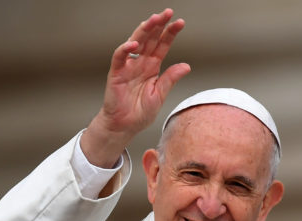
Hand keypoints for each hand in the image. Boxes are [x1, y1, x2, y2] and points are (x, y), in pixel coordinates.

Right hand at [81, 8, 189, 167]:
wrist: (124, 127)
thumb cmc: (139, 113)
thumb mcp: (160, 95)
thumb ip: (170, 79)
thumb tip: (186, 66)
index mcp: (152, 67)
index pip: (162, 45)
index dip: (170, 33)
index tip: (180, 22)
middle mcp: (140, 63)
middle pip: (150, 39)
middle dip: (158, 25)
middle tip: (167, 13)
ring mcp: (128, 67)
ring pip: (135, 42)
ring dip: (144, 30)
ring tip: (153, 20)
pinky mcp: (116, 74)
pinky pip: (120, 57)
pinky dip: (125, 49)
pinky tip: (134, 43)